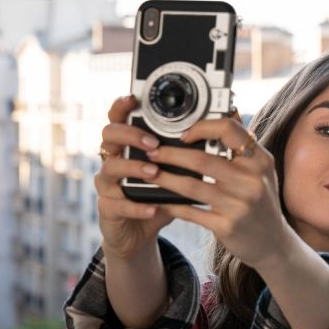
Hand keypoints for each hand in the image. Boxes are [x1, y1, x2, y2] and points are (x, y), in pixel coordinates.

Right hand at [94, 95, 175, 259]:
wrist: (141, 230)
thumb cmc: (161, 194)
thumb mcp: (177, 171)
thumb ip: (191, 151)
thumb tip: (221, 128)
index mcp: (128, 145)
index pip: (118, 118)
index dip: (122, 106)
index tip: (134, 99)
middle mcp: (113, 159)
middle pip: (108, 135)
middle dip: (130, 135)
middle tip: (153, 143)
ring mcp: (107, 184)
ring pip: (109, 168)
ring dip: (132, 168)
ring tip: (153, 172)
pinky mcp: (107, 209)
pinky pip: (116, 205)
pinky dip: (136, 207)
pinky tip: (153, 208)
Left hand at [141, 114, 295, 271]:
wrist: (273, 243)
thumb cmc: (261, 202)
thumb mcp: (261, 171)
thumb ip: (243, 146)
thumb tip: (227, 110)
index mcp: (260, 161)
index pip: (230, 130)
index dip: (202, 127)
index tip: (184, 133)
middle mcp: (252, 181)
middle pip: (202, 159)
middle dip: (171, 154)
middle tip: (153, 152)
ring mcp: (240, 205)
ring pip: (191, 186)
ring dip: (165, 178)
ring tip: (149, 173)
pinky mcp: (227, 226)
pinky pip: (191, 212)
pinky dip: (172, 204)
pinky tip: (159, 199)